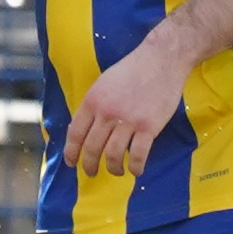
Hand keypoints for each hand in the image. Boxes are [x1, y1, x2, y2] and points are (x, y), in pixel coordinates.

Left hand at [65, 24, 194, 175]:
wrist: (161, 60)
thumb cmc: (132, 70)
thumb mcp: (104, 83)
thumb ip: (94, 106)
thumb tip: (85, 130)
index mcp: (92, 101)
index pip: (75, 134)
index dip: (71, 152)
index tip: (72, 163)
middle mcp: (107, 113)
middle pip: (92, 148)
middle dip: (89, 165)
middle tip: (92, 173)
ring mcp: (128, 121)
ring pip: (113, 155)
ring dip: (113, 169)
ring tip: (116, 171)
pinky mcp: (148, 127)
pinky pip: (137, 155)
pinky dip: (135, 167)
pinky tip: (136, 170)